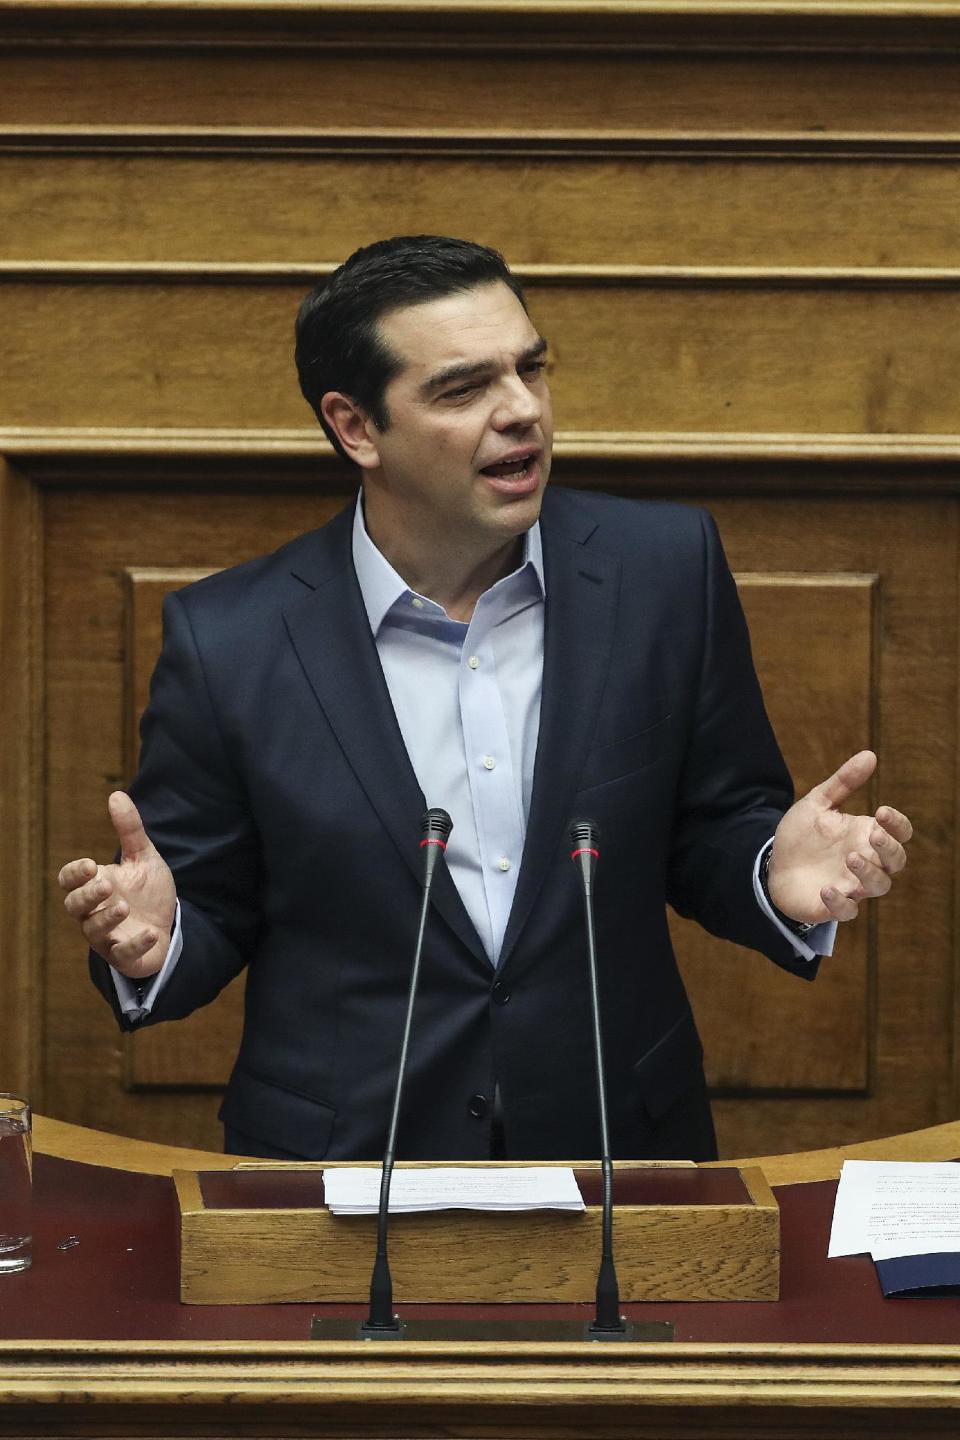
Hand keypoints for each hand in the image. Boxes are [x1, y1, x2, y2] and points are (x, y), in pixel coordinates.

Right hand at [58, 791, 175, 978]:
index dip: (74, 874)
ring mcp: (108, 937)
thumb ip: (130, 830)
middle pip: (74, 906)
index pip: (69, 881)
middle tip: (105, 885)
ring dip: (106, 919)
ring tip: (124, 907)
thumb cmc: (148, 893)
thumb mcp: (143, 858)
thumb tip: (116, 794)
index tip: (89, 865)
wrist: (169, 927)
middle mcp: (94, 913)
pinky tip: (151, 932)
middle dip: (87, 896)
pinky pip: (123, 954)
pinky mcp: (125, 956)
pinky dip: (134, 944)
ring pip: (93, 932)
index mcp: (94, 886)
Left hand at [767, 750, 912, 925]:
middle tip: (873, 835)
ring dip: (870, 874)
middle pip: (896, 861)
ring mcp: (851, 885)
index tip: (882, 811)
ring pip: (879, 886)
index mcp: (865, 835)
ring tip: (851, 858)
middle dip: (890, 849)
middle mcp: (865, 861)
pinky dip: (841, 903)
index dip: (898, 824)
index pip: (899, 833)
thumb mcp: (817, 804)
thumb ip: (843, 783)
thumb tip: (870, 755)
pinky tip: (826, 889)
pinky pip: (848, 911)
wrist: (772, 864)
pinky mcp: (833, 906)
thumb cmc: (802, 836)